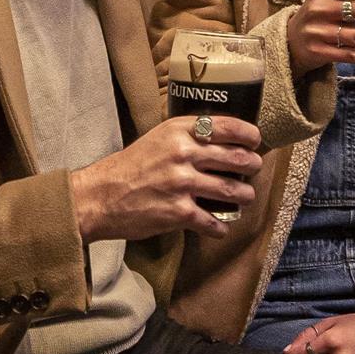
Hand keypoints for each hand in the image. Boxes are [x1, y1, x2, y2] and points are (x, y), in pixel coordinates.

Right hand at [69, 115, 261, 242]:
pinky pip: (214, 222)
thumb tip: (221, 141)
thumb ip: (187, 136)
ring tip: (243, 198)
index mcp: (178, 131)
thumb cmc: (129, 167)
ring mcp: (182, 184)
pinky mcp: (178, 213)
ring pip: (233, 191)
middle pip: (237, 158)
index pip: (227, 126)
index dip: (249, 135)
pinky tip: (220, 226)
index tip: (255, 142)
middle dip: (252, 166)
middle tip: (253, 170)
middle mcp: (183, 154)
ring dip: (244, 197)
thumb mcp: (157, 138)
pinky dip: (221, 226)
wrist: (99, 196)